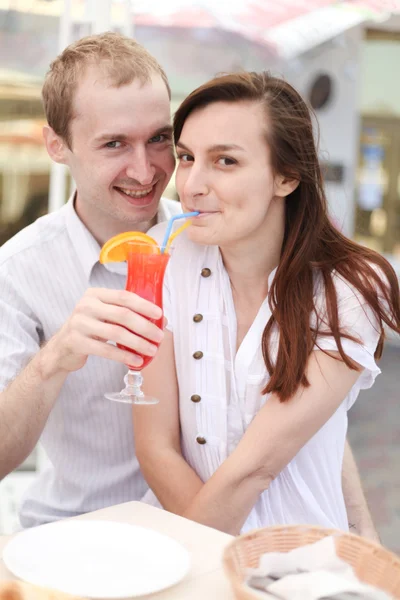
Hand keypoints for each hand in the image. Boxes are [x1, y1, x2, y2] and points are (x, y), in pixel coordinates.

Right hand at [43, 288, 163, 373]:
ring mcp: (79, 323)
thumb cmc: (90, 329)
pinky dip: (124, 356)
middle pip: (122, 315)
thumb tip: (161, 320)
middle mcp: (86, 305)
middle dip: (144, 326)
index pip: (123, 296)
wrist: (62, 348)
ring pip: (116, 333)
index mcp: (95, 294)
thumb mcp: (105, 316)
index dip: (143, 305)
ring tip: (151, 350)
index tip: (159, 314)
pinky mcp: (76, 342)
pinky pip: (106, 350)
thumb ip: (127, 314)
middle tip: (159, 336)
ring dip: (138, 343)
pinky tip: (136, 360)